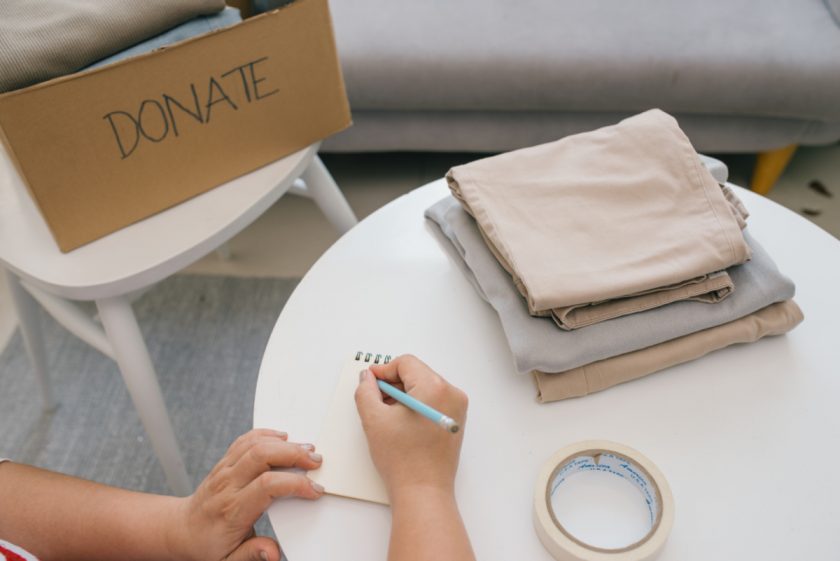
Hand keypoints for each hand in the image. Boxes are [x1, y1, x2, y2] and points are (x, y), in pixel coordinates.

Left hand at [169, 429, 324, 560]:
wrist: (183, 531)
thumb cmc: (208, 545)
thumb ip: (252, 555)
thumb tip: (272, 553)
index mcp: (232, 510)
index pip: (266, 486)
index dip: (295, 484)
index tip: (314, 491)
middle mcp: (227, 485)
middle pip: (262, 455)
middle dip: (294, 454)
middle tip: (316, 461)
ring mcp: (224, 470)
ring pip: (254, 443)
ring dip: (284, 443)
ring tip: (306, 449)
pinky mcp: (225, 462)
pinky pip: (245, 440)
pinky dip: (266, 434)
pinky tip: (281, 437)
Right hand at [354, 355, 467, 496]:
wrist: (423, 492)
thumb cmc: (403, 459)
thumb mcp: (374, 420)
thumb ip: (366, 391)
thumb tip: (367, 378)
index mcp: (435, 388)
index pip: (406, 363)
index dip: (384, 370)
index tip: (370, 382)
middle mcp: (451, 394)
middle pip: (417, 374)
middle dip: (393, 384)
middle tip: (375, 399)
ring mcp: (456, 409)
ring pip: (424, 387)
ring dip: (403, 395)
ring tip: (385, 414)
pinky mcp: (454, 421)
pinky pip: (433, 401)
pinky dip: (415, 405)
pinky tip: (400, 422)